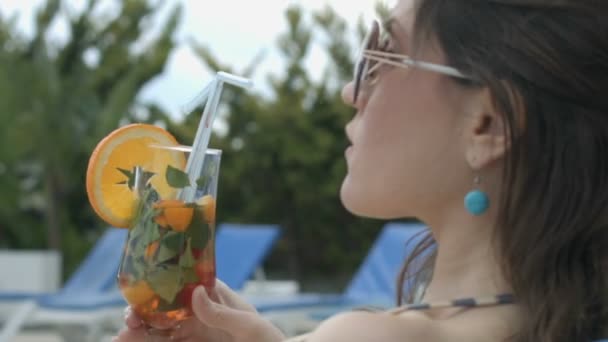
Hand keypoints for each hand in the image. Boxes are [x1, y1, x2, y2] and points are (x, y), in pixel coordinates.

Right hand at [112, 279, 285, 341]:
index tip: (144, 292)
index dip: (161, 284)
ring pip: (158, 329)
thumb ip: (222, 312)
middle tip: (129, 321)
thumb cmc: (269, 341)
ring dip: (138, 331)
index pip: (183, 282)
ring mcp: (192, 333)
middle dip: (142, 312)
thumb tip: (194, 292)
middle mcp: (198, 313)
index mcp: (214, 296)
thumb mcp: (250, 326)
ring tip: (122, 336)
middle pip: (163, 308)